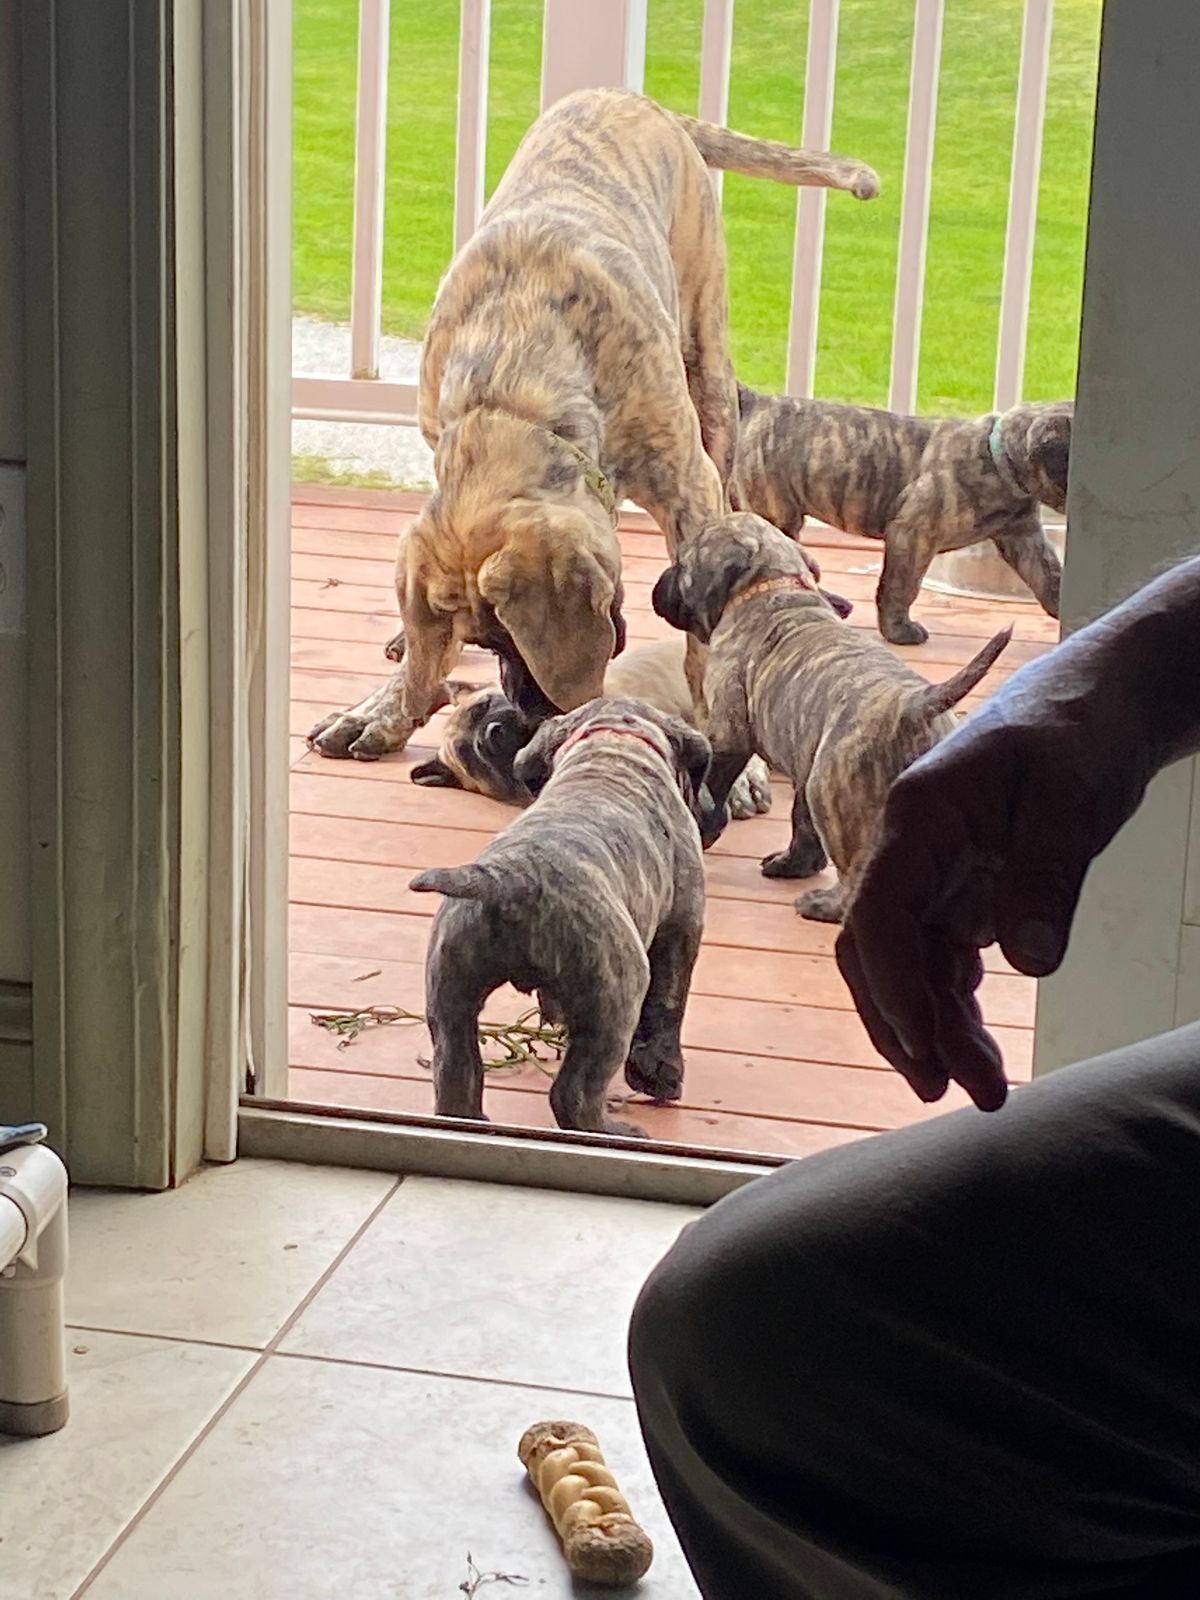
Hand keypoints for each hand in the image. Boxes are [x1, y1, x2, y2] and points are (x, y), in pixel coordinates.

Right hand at [835, 671, 1151, 1109]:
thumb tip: (1028, 962)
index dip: (891, 983)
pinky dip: (958, 1011)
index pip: (878, 912)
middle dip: (907, 1026)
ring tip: (985, 1092)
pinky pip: (943, 965)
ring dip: (938, 1031)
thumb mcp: (1072, 797)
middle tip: (951, 1092)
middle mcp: (911, 853)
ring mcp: (934, 878)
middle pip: (879, 953)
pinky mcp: (963, 897)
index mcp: (917, 818)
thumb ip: (1046, 875)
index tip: (926, 1045)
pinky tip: (980, 1052)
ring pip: (910, 969)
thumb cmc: (1077, 731)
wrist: (1098, 704)